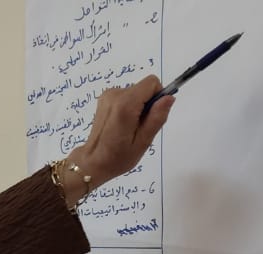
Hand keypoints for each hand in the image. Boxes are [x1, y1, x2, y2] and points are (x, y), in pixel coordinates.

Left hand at [58, 75, 174, 207]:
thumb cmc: (118, 157)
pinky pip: (127, 97)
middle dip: (148, 106)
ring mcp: (108, 95)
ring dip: (138, 108)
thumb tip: (169, 97)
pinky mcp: (105, 98)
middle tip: (139, 128)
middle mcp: (115, 94)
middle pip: (144, 89)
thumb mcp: (143, 141)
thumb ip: (157, 117)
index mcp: (125, 104)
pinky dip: (129, 108)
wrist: (93, 161)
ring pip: (136, 93)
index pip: (152, 83)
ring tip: (130, 129)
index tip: (152, 117)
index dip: (157, 98)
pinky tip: (122, 125)